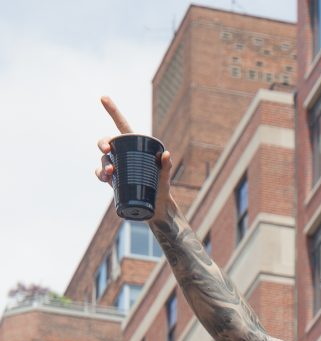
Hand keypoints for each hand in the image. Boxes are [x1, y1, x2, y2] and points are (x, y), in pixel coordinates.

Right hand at [95, 96, 173, 223]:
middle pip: (108, 142)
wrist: (157, 210)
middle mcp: (124, 154)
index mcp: (135, 147)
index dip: (113, 111)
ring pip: (103, 159)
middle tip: (107, 149)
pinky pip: (101, 174)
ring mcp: (117, 167)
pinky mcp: (114, 181)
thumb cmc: (162, 190)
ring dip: (103, 163)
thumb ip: (166, 167)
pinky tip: (105, 178)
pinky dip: (100, 174)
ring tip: (110, 172)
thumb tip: (166, 154)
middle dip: (103, 142)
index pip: (122, 125)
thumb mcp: (165, 178)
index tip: (103, 97)